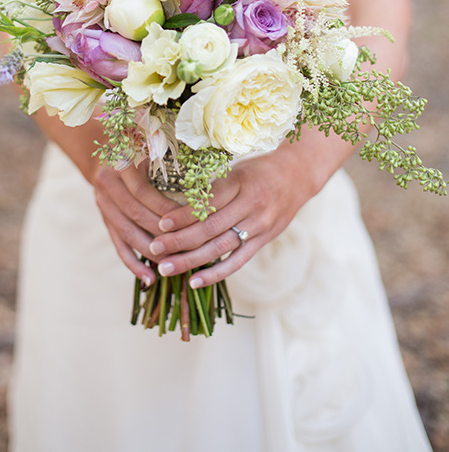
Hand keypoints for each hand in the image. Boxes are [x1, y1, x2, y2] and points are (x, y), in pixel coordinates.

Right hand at [93, 163, 181, 286]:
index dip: (167, 210)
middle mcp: (109, 184)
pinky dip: (133, 264)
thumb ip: (169, 166)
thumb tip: (203, 191)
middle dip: (163, 234)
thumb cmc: (142, 153)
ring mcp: (104, 204)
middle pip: (137, 215)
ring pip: (129, 233)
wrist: (106, 157)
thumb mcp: (152, 152)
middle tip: (189, 248)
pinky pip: (118, 246)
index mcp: (122, 165)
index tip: (192, 222)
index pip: (145, 192)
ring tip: (173, 265)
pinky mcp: (104, 221)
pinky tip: (149, 279)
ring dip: (151, 253)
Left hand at [147, 149, 323, 288]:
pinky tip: (194, 282)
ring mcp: (258, 225)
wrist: (297, 176)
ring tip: (165, 268)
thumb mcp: (235, 169)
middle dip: (179, 240)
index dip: (183, 215)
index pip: (207, 203)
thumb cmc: (258, 170)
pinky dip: (215, 274)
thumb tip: (175, 204)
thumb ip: (212, 187)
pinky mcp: (263, 241)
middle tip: (154, 248)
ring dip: (191, 260)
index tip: (160, 224)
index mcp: (240, 182)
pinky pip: (237, 261)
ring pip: (220, 247)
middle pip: (210, 228)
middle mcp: (250, 205)